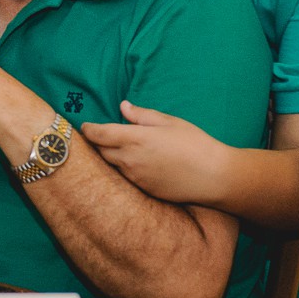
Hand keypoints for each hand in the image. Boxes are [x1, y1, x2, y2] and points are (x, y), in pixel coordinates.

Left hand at [83, 101, 227, 204]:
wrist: (213, 177)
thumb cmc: (195, 143)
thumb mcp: (169, 122)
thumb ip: (142, 115)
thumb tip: (123, 107)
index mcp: (135, 138)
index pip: (100, 135)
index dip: (88, 130)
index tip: (84, 127)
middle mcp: (131, 160)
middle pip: (101, 152)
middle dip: (98, 144)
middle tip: (99, 136)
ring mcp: (136, 178)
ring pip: (113, 166)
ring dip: (111, 157)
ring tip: (116, 149)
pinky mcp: (144, 190)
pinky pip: (126, 178)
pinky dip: (125, 169)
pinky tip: (135, 164)